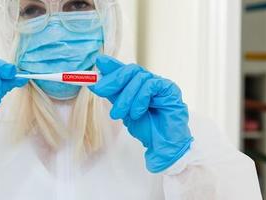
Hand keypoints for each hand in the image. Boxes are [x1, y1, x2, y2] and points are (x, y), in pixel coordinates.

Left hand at [89, 55, 193, 172]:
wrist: (163, 145)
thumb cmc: (147, 129)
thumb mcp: (124, 110)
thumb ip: (113, 96)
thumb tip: (95, 83)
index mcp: (140, 86)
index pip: (125, 70)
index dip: (112, 65)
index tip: (98, 61)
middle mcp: (150, 82)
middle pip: (131, 70)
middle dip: (114, 79)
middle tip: (100, 90)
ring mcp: (161, 84)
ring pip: (139, 78)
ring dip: (126, 97)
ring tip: (119, 114)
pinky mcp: (170, 89)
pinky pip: (151, 85)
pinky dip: (140, 99)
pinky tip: (137, 112)